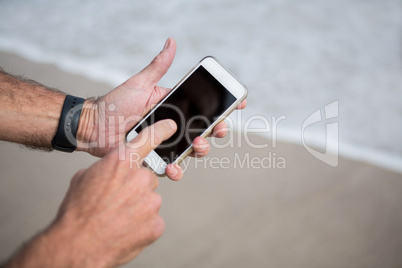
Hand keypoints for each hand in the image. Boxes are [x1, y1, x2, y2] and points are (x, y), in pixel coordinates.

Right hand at [10, 120, 176, 267]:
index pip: (147, 140)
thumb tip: (110, 171)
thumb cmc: (77, 211)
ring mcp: (151, 202)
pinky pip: (153, 219)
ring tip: (119, 216)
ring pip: (150, 199)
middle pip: (147, 177)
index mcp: (121, 162)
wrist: (78, 244)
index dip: (160, 131)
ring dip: (139, 205)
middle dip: (136, 186)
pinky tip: (126, 228)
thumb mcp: (84, 178)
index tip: (170, 126)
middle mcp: (140, 178)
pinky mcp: (157, 223)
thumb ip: (105, 168)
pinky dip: (142, 223)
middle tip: (119, 199)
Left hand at [76, 38, 246, 179]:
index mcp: (175, 107)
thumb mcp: (141, 83)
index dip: (223, 107)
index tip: (238, 104)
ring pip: (194, 150)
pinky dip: (177, 170)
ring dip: (202, 149)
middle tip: (218, 128)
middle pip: (205, 130)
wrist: (95, 126)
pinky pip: (173, 168)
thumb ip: (158, 66)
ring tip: (197, 145)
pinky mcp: (156, 159)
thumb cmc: (116, 103)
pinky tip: (174, 167)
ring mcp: (166, 144)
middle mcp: (174, 126)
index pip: (205, 107)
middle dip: (218, 130)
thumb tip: (171, 42)